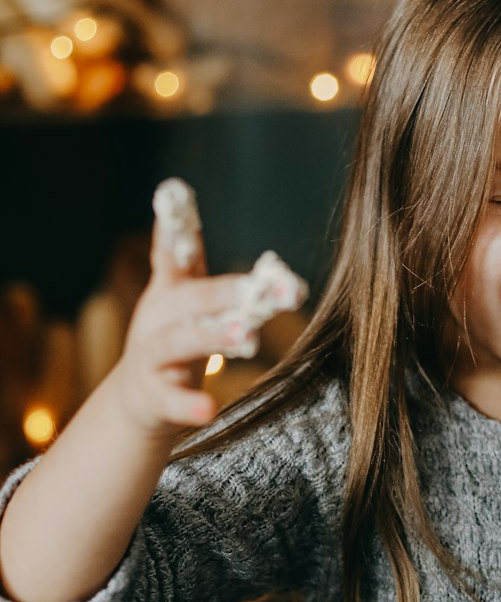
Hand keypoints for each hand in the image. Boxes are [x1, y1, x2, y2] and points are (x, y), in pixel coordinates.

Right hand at [109, 212, 250, 438]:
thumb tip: (182, 194)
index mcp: (168, 293)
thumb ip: (184, 253)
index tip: (173, 191)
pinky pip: (171, 400)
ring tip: (245, 337)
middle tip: (261, 289)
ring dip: (211, 336)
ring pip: (176, 343)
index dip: (173, 225)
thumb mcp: (179, 296)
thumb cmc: (171, 338)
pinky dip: (189, 405)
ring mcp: (150, 358)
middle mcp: (155, 320)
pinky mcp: (152, 397)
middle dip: (225, 292)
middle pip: (188, 300)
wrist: (139, 401)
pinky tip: (210, 410)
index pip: (171, 252)